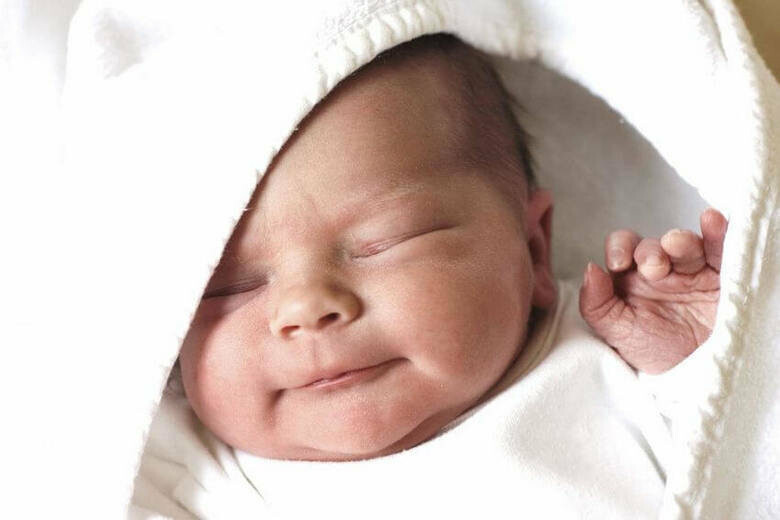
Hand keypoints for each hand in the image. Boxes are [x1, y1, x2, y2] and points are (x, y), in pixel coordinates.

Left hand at [579, 208, 727, 373]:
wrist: (696, 377)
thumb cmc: (653, 353)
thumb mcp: (617, 333)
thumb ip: (595, 304)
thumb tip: (590, 268)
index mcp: (631, 278)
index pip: (622, 249)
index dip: (619, 248)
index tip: (619, 263)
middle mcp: (660, 270)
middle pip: (651, 245)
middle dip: (650, 253)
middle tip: (655, 269)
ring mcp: (691, 271)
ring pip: (684, 244)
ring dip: (680, 242)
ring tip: (678, 248)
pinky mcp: (722, 276)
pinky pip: (719, 249)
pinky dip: (717, 232)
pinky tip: (712, 221)